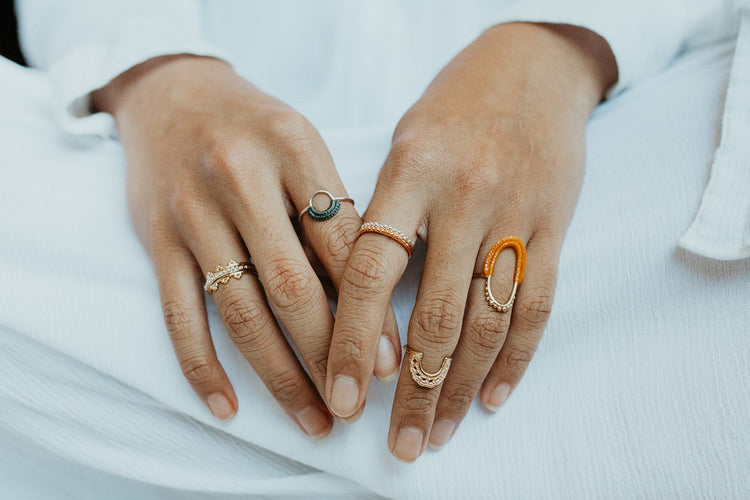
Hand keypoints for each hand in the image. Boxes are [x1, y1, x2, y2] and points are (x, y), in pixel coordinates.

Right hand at [92, 55, 400, 434]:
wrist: (171, 93)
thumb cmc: (254, 126)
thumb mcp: (304, 145)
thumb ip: (334, 212)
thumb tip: (374, 300)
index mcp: (294, 149)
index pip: (342, 244)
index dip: (371, 310)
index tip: (393, 362)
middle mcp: (240, 179)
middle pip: (293, 286)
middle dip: (329, 355)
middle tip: (356, 405)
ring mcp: (192, 213)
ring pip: (240, 311)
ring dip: (279, 375)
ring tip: (312, 417)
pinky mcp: (157, 239)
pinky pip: (179, 314)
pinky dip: (202, 366)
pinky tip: (227, 406)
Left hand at [326, 23, 616, 459]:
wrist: (532, 66)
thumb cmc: (452, 108)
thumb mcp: (402, 144)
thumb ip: (382, 218)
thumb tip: (361, 304)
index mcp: (408, 174)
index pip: (368, 274)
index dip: (350, 341)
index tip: (339, 396)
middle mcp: (462, 198)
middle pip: (432, 315)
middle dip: (413, 390)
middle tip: (399, 444)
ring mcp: (514, 215)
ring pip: (485, 321)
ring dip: (460, 386)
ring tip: (439, 432)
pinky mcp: (554, 228)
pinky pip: (536, 306)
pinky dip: (516, 358)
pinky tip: (493, 397)